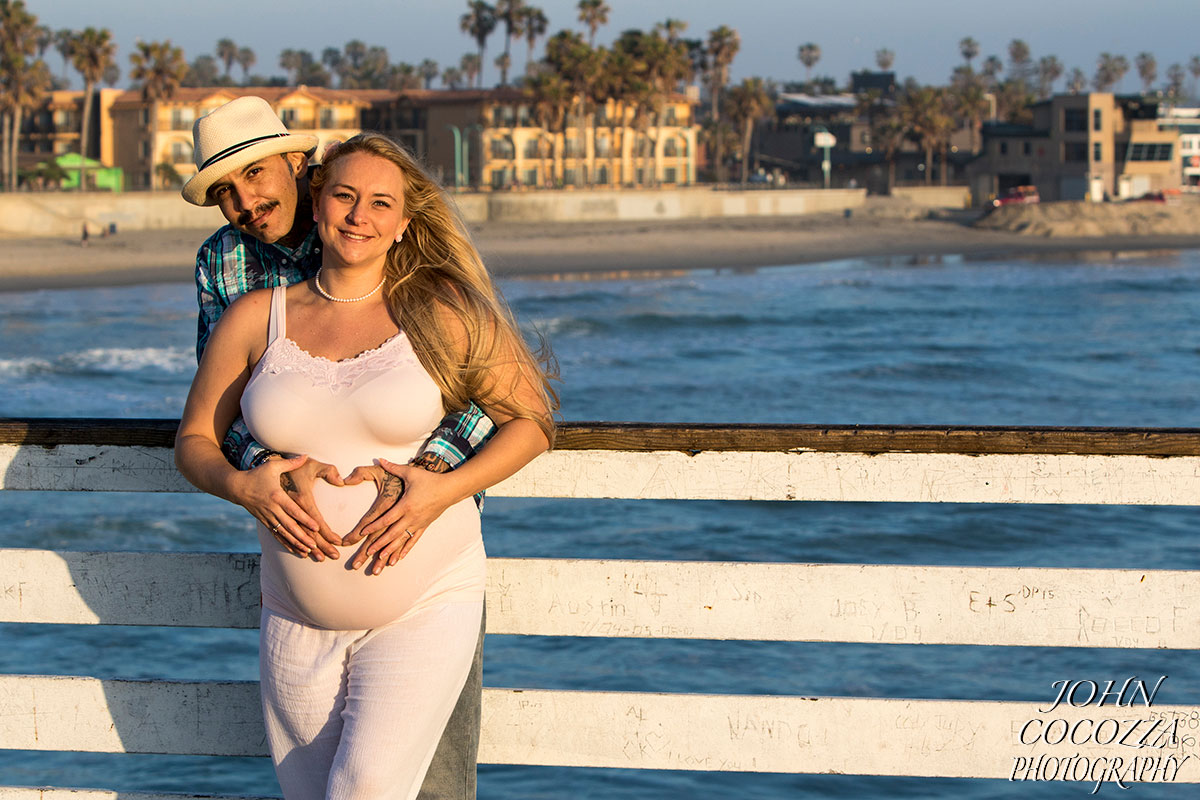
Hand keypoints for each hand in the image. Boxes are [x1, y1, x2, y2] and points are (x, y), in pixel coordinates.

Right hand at [232, 454, 343, 560]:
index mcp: (277, 496)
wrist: (236, 487)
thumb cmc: (257, 475)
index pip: (293, 510)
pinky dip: (287, 544)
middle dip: (303, 536)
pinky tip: (298, 551)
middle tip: (316, 546)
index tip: (316, 527)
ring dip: (296, 543)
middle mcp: (272, 509)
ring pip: (284, 533)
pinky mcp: (265, 522)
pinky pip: (277, 535)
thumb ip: (291, 463)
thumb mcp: (273, 466)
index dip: (304, 519)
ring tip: (309, 552)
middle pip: (290, 526)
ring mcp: (268, 517)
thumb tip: (306, 456)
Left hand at [342, 459, 458, 573]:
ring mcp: (418, 523)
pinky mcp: (424, 526)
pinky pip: (413, 540)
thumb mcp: (410, 472)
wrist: (450, 489)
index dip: (373, 526)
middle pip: (392, 534)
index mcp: (405, 505)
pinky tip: (398, 559)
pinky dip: (405, 550)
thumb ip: (393, 468)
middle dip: (379, 544)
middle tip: (367, 552)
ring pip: (402, 540)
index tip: (362, 533)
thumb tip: (380, 460)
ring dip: (390, 550)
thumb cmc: (429, 480)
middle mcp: (411, 517)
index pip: (386, 519)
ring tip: (380, 560)